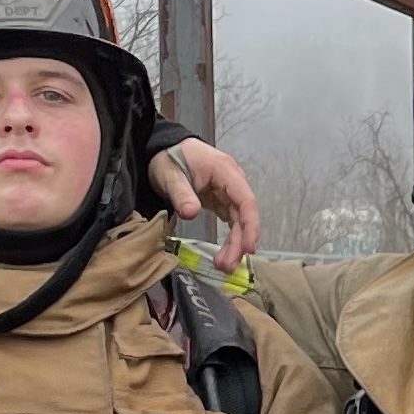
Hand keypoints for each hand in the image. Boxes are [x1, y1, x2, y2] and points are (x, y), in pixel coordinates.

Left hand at [149, 141, 259, 270]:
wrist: (162, 148)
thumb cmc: (169, 158)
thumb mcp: (170, 175)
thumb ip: (181, 194)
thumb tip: (191, 213)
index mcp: (226, 172)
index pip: (246, 201)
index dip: (250, 225)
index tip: (248, 248)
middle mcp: (233, 182)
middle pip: (244, 215)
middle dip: (239, 242)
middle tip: (227, 265)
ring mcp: (228, 191)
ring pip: (239, 221)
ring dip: (234, 243)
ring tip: (224, 264)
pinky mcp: (221, 199)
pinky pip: (231, 221)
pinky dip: (229, 237)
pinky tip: (225, 253)